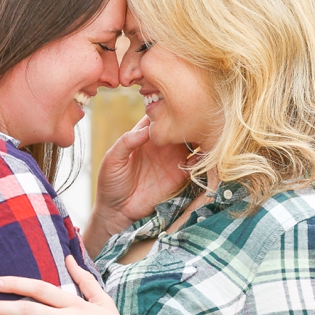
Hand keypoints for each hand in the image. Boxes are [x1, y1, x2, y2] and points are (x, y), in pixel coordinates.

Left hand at [84, 117, 190, 255]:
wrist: (117, 211)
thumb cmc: (110, 182)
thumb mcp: (112, 160)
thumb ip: (127, 142)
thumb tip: (146, 129)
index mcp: (144, 136)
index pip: (159, 115)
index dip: (167, 107)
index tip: (175, 103)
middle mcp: (161, 144)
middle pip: (180, 125)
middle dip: (189, 118)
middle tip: (196, 115)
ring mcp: (172, 158)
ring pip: (192, 141)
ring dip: (199, 135)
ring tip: (203, 131)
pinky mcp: (180, 175)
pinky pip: (196, 163)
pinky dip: (203, 157)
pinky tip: (202, 155)